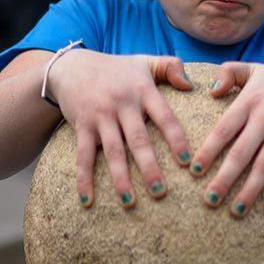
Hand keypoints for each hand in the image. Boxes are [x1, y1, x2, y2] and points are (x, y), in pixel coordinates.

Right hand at [47, 50, 194, 208]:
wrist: (71, 66)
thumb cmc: (115, 68)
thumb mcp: (144, 61)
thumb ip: (171, 67)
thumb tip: (191, 86)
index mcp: (143, 91)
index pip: (164, 116)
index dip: (176, 139)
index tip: (188, 162)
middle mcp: (122, 104)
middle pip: (138, 139)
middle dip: (149, 167)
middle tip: (160, 192)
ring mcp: (101, 116)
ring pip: (113, 151)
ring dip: (120, 178)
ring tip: (130, 202)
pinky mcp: (82, 126)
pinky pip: (83, 155)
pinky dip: (84, 178)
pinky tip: (87, 200)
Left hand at [191, 62, 263, 219]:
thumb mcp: (256, 68)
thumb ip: (229, 72)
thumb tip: (210, 90)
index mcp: (250, 101)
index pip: (224, 129)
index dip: (208, 150)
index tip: (194, 170)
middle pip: (241, 153)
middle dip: (224, 179)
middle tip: (208, 200)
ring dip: (249, 191)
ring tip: (234, 211)